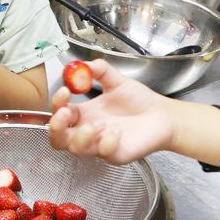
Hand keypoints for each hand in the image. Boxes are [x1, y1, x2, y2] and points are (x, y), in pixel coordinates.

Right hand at [48, 60, 173, 163]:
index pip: (59, 112)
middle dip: (56, 126)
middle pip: (57, 138)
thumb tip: (85, 64)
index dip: (57, 103)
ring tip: (99, 123)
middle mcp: (88, 131)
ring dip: (81, 136)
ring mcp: (100, 145)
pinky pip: (103, 153)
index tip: (65, 90)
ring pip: (75, 149)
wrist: (163, 115)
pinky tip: (118, 132)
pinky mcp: (115, 154)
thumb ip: (101, 70)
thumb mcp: (118, 81)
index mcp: (85, 113)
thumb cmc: (140, 102)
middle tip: (67, 112)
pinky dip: (107, 143)